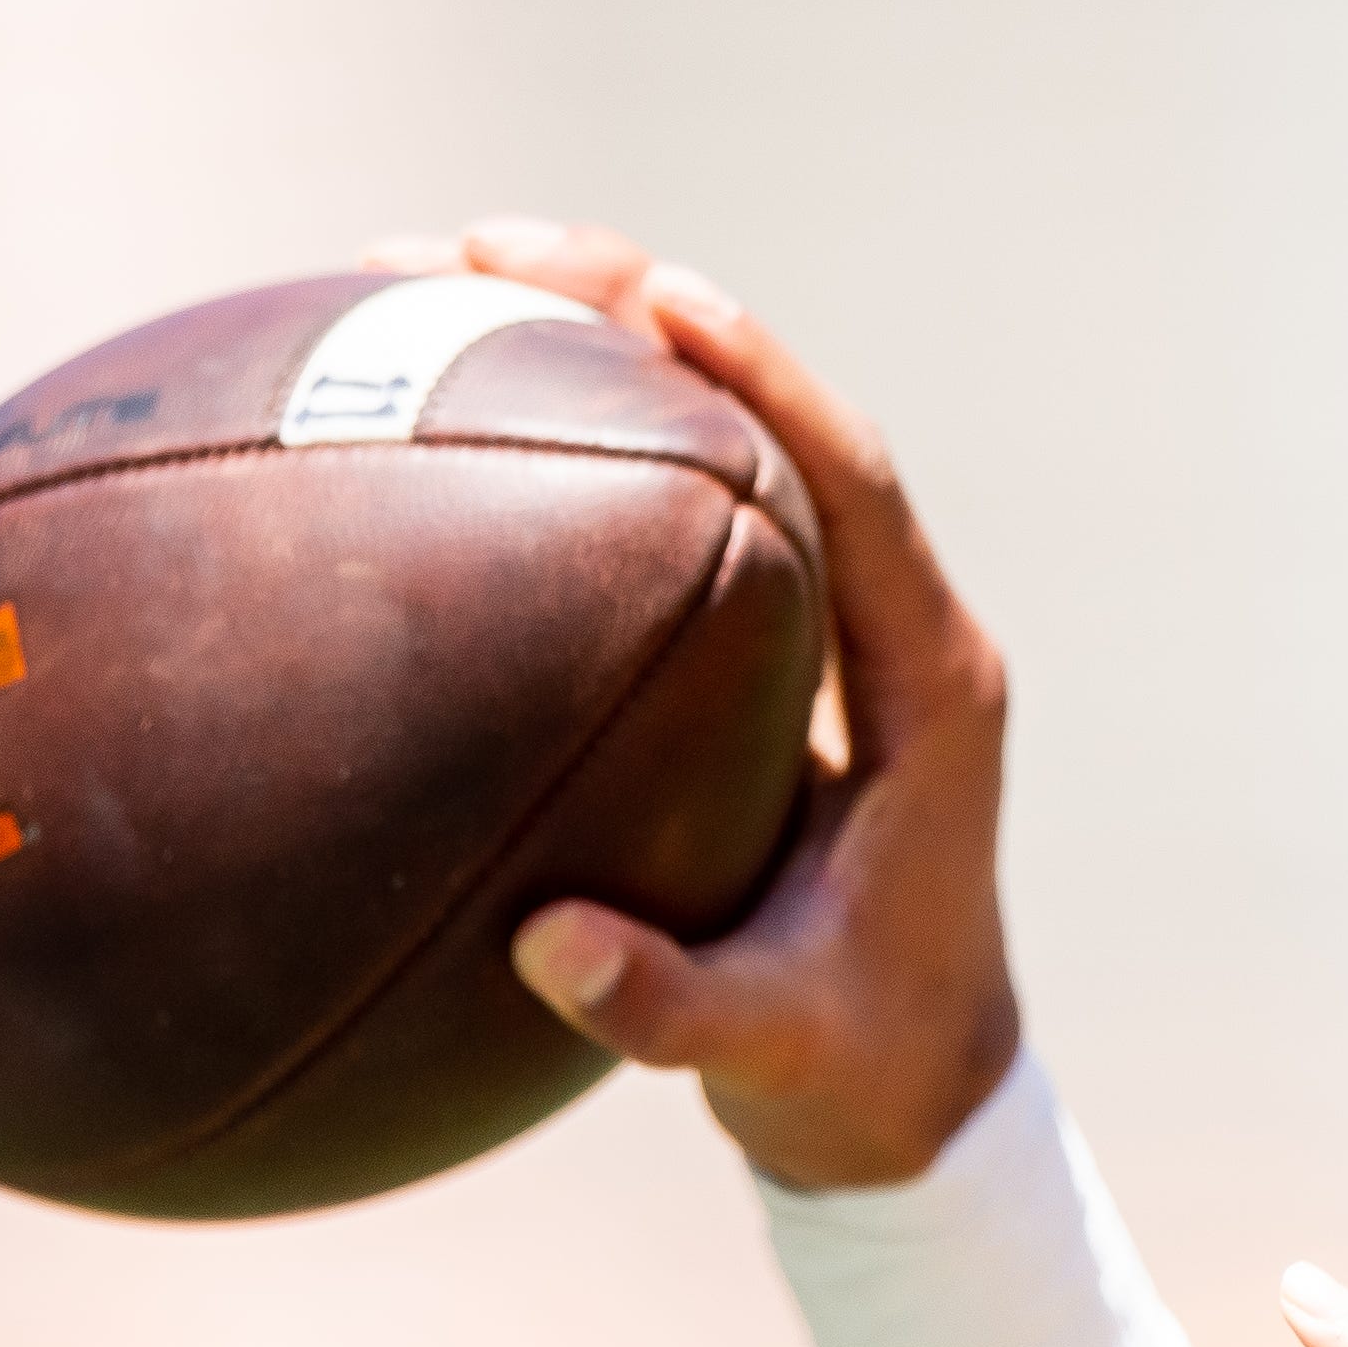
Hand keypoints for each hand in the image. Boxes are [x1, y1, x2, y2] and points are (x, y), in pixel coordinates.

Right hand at [373, 215, 1019, 1189]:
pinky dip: (564, 448)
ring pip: (712, 439)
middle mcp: (887, 627)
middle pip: (771, 414)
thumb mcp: (771, 1051)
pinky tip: (425, 415)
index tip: (662, 300)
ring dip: (585, 348)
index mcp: (930, 686)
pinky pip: (666, 510)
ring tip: (418, 278)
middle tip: (475, 247)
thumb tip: (554, 951)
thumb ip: (673, 1009)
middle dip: (635, 309)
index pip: (856, 485)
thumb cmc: (858, 1070)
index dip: (766, 380)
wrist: (910, 1098)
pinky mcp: (760, 653)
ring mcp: (824, 629)